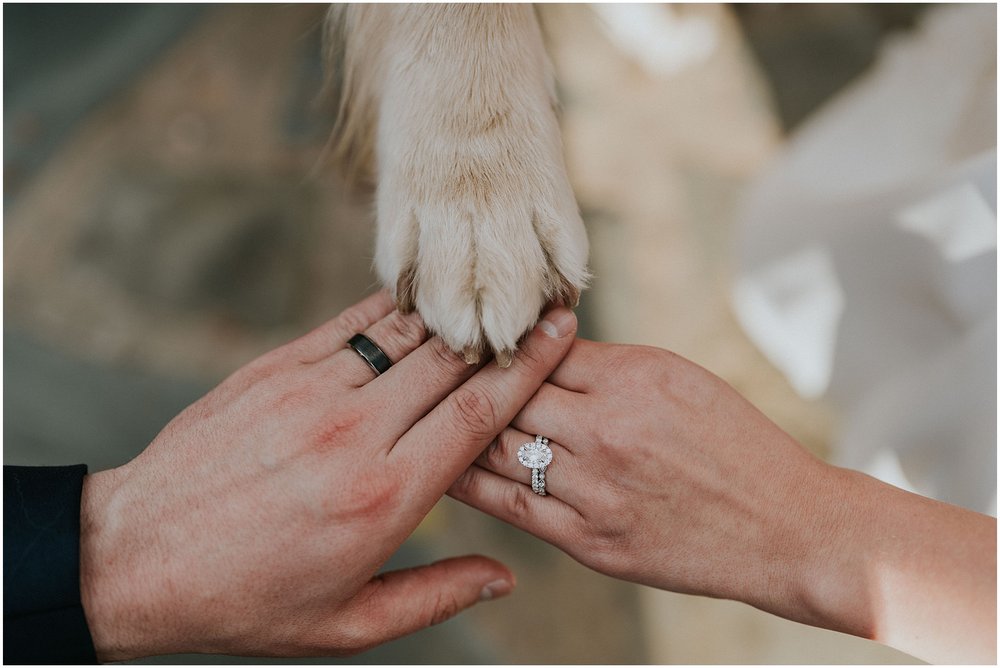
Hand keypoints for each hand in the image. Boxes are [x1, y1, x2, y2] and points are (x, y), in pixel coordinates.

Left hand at [78, 291, 578, 660]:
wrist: (138, 556)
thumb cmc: (247, 599)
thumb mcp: (348, 625)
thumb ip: (436, 597)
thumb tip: (504, 578)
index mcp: (382, 498)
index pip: (477, 415)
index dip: (529, 368)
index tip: (561, 333)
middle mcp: (352, 435)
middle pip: (450, 361)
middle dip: (504, 329)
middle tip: (541, 302)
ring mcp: (309, 393)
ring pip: (404, 333)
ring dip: (452, 313)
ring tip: (489, 296)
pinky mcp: (272, 370)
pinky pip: (349, 325)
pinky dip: (392, 309)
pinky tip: (417, 301)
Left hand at [449, 339, 996, 663]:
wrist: (786, 527)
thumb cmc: (736, 443)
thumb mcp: (681, 378)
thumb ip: (608, 363)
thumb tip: (544, 345)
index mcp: (634, 377)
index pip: (539, 349)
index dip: (500, 343)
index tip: (468, 334)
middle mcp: (610, 430)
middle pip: (507, 392)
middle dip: (468, 377)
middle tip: (428, 367)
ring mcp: (597, 490)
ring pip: (498, 445)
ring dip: (459, 425)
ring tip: (424, 411)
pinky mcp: (591, 542)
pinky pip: (511, 504)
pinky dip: (471, 481)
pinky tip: (443, 464)